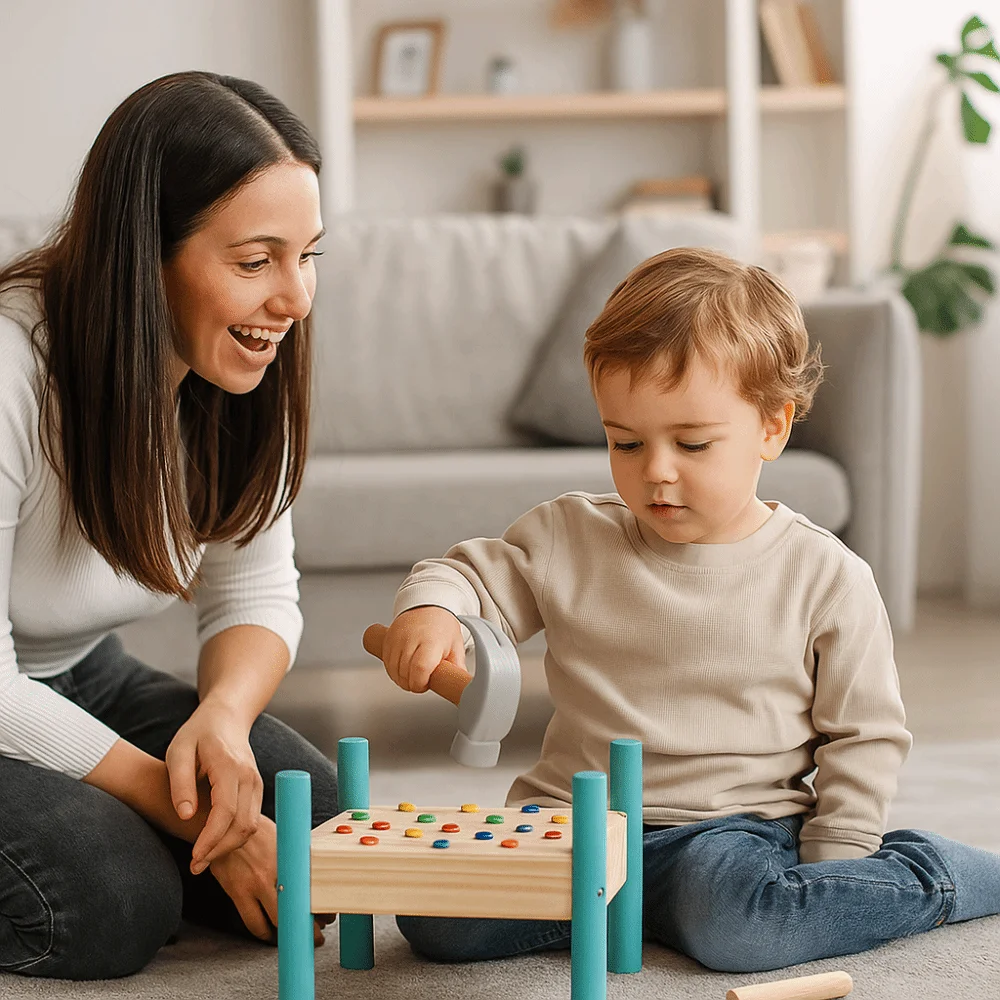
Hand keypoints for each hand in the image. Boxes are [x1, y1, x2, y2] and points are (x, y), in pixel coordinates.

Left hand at [165, 701, 263, 873]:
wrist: (226, 718)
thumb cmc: (198, 733)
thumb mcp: (178, 752)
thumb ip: (180, 783)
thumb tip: (185, 816)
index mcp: (229, 766)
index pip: (226, 812)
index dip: (210, 839)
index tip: (193, 857)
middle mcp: (249, 776)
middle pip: (243, 824)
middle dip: (219, 850)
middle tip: (194, 866)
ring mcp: (257, 782)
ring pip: (250, 825)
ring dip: (228, 847)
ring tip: (202, 858)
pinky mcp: (256, 789)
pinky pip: (250, 819)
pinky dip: (234, 836)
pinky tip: (213, 843)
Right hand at [209, 817, 329, 945]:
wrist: (225, 827)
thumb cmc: (257, 833)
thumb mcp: (284, 841)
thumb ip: (297, 860)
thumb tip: (314, 879)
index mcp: (290, 856)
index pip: (313, 887)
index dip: (322, 906)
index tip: (328, 915)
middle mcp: (276, 870)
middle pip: (298, 907)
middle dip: (310, 926)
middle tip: (316, 933)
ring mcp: (256, 883)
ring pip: (276, 921)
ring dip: (288, 934)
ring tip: (295, 937)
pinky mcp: (238, 892)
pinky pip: (253, 923)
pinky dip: (264, 933)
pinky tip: (271, 935)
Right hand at [382, 606, 465, 693]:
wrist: (426, 607)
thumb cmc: (442, 627)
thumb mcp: (455, 645)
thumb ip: (457, 668)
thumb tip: (462, 687)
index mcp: (431, 641)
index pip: (420, 668)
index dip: (420, 683)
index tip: (425, 684)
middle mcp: (410, 638)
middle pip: (404, 674)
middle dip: (412, 684)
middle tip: (422, 679)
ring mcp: (396, 639)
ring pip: (393, 671)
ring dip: (402, 679)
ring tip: (414, 673)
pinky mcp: (387, 640)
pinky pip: (386, 664)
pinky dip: (394, 671)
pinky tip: (404, 668)